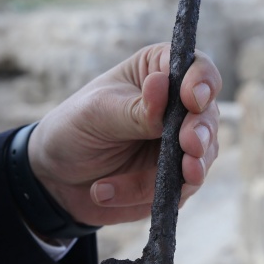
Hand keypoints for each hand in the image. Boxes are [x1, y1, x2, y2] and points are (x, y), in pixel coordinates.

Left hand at [27, 43, 221, 225]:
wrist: (55, 176)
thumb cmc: (75, 127)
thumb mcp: (97, 112)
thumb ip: (135, 108)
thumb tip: (162, 84)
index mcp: (160, 72)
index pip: (197, 69)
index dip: (202, 82)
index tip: (192, 100)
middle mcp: (178, 107)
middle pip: (208, 115)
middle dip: (200, 133)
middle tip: (188, 146)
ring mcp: (181, 145)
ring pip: (201, 157)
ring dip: (186, 171)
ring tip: (167, 180)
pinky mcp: (176, 179)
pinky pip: (177, 189)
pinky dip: (144, 193)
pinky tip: (107, 192)